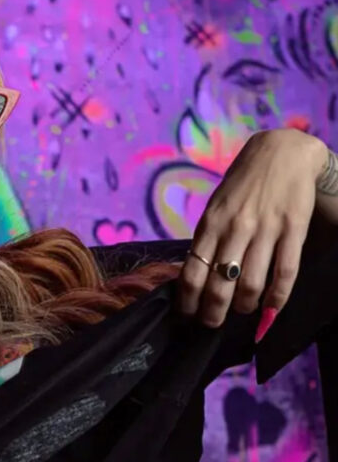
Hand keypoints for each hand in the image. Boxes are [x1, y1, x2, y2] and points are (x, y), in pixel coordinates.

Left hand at [176, 129, 328, 337]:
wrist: (280, 152)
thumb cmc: (242, 184)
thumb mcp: (216, 207)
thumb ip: (208, 238)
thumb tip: (197, 274)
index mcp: (210, 224)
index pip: (192, 271)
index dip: (187, 300)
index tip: (186, 316)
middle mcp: (234, 229)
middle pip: (219, 284)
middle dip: (213, 312)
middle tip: (211, 325)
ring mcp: (265, 230)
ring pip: (251, 283)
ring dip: (244, 307)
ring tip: (240, 313)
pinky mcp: (292, 229)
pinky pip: (285, 272)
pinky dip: (277, 297)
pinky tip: (270, 309)